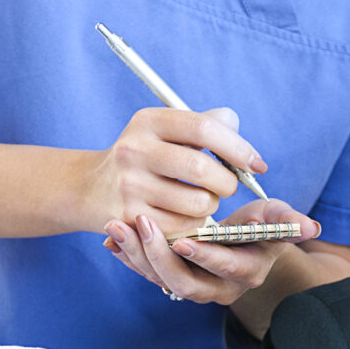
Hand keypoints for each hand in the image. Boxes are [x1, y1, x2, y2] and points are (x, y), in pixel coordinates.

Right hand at [81, 106, 267, 237]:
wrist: (91, 188)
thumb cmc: (147, 156)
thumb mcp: (166, 131)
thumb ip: (208, 124)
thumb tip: (241, 138)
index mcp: (148, 121)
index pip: (204, 129)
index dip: (239, 147)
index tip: (258, 164)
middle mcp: (134, 150)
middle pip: (203, 169)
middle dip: (228, 182)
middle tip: (228, 185)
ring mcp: (130, 186)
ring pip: (198, 203)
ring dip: (211, 205)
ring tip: (200, 199)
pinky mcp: (130, 218)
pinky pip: (183, 227)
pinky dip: (194, 223)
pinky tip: (184, 215)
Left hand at [103, 196, 315, 306]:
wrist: (244, 243)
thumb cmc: (262, 225)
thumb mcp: (276, 219)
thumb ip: (288, 221)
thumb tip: (312, 227)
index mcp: (247, 272)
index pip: (224, 268)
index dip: (204, 256)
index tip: (183, 238)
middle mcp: (220, 288)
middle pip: (185, 283)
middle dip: (159, 256)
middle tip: (140, 224)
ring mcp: (194, 287)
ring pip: (161, 280)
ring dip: (136, 255)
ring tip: (116, 227)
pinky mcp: (173, 280)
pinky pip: (147, 273)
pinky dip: (128, 257)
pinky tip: (111, 237)